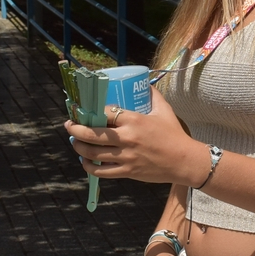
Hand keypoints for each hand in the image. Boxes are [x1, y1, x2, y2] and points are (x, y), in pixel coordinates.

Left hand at [64, 87, 207, 185]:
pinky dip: (89, 166)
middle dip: (74, 129)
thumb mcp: (164, 111)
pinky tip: (86, 161)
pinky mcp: (127, 171)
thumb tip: (145, 84)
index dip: (90, 112)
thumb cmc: (174, 135)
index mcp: (134, 120)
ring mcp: (125, 156)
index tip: (82, 110)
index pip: (104, 113)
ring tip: (75, 142)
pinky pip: (101, 171)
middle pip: (91, 134)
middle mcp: (127, 138)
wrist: (184, 161)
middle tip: (69, 125)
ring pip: (92, 153)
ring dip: (78, 147)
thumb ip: (153, 96)